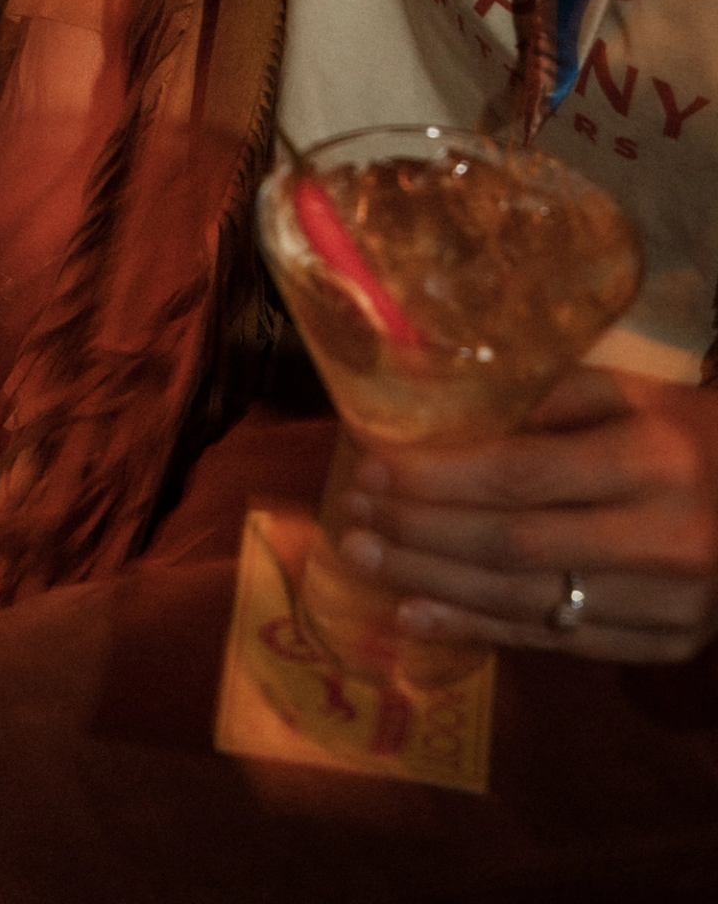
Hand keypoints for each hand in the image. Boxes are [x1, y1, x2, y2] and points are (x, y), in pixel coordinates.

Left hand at [334, 366, 717, 664]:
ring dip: (435, 583)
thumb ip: (546, 398)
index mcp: (652, 460)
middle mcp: (662, 539)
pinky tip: (422, 612)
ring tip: (367, 560)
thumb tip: (441, 412)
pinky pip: (557, 643)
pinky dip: (481, 629)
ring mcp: (667, 605)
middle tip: (353, 519)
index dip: (439, 477)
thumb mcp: (629, 391)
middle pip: (513, 545)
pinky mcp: (665, 645)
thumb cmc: (686, 430)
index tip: (373, 468)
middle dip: (421, 533)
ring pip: (527, 603)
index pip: (522, 475)